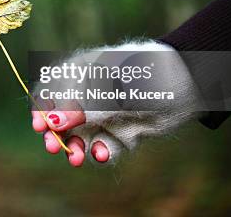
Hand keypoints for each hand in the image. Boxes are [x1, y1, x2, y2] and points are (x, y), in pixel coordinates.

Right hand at [30, 40, 202, 166]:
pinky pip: (103, 147)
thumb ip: (81, 108)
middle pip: (60, 117)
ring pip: (79, 136)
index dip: (40, 108)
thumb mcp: (111, 90)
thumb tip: (48, 122)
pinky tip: (103, 154)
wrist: (190, 84)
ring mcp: (105, 115)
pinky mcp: (121, 133)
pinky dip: (101, 153)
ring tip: (76, 158)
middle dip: (54, 134)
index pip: (50, 89)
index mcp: (81, 72)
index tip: (40, 126)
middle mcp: (89, 95)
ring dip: (74, 147)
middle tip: (53, 147)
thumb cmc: (148, 74)